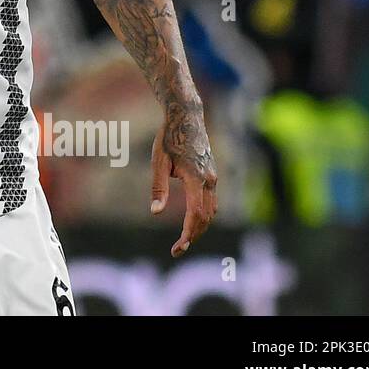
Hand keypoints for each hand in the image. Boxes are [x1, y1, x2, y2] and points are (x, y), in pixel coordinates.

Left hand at [150, 104, 216, 257]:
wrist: (187, 118)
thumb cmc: (169, 138)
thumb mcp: (158, 162)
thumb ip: (158, 188)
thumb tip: (155, 212)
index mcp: (196, 178)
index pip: (196, 215)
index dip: (188, 234)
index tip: (178, 248)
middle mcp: (210, 180)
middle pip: (206, 218)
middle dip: (193, 236)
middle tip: (178, 249)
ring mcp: (214, 178)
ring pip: (211, 211)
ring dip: (199, 227)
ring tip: (184, 238)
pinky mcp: (213, 175)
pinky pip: (212, 202)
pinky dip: (204, 215)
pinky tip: (193, 221)